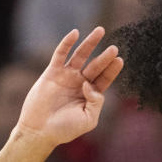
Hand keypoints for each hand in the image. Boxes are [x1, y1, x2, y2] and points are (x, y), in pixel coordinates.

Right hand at [16, 28, 123, 146]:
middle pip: (95, 66)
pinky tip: (75, 33)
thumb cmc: (65, 129)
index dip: (111, 70)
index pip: (104, 79)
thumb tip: (91, 84)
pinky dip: (67, 43)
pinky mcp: (52, 72)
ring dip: (90, 43)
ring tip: (100, 31)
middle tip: (114, 48)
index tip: (119, 60)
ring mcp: (66, 76)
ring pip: (80, 56)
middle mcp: (79, 83)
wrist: (41, 130)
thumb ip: (96, 103)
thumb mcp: (88, 119)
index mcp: (90, 96)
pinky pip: (60, 54)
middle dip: (105, 57)